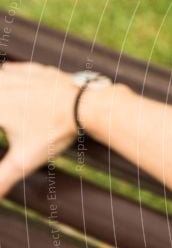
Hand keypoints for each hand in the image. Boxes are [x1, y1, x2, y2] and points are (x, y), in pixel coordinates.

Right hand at [0, 61, 80, 196]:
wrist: (86, 105)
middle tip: (5, 122)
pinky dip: (9, 74)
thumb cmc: (55, 131)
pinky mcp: (36, 71)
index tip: (2, 128)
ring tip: (5, 102)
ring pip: (0, 77)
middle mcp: (3, 86)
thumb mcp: (26, 159)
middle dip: (0, 109)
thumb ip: (3, 178)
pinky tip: (7, 74)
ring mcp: (20, 76)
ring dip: (0, 88)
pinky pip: (15, 70)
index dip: (0, 124)